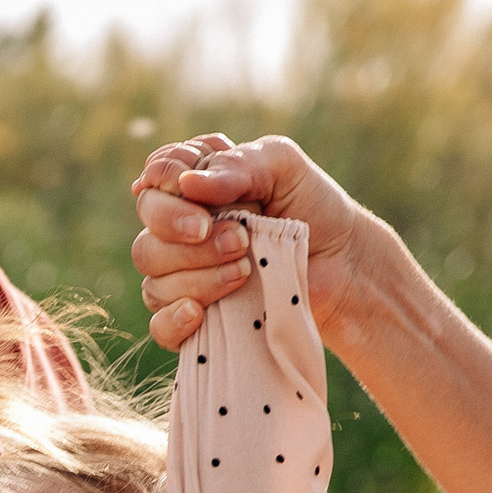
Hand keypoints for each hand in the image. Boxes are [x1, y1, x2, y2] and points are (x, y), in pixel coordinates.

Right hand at [131, 134, 376, 349]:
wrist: (344, 264)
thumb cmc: (313, 206)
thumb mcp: (282, 166)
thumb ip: (238, 166)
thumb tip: (188, 184)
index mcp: (193, 184)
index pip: (151, 183)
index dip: (166, 194)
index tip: (206, 208)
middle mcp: (179, 230)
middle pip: (147, 239)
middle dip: (186, 240)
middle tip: (240, 240)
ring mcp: (183, 276)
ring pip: (154, 281)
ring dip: (198, 277)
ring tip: (246, 270)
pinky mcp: (196, 317)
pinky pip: (159, 326)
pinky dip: (173, 321)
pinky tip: (199, 314)